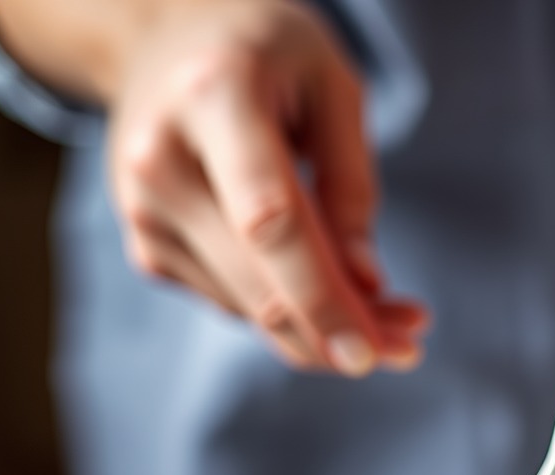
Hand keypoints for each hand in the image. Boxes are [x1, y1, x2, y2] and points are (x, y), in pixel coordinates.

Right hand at [107, 0, 426, 374]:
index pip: (271, 224)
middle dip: (342, 332)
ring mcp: (145, 212)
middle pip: (262, 286)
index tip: (371, 354)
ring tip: (390, 317)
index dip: (324, 299)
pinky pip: (237, 305)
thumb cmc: (269, 56)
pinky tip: (331, 295)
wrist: (169, 41)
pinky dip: (291, 316)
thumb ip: (352, 186)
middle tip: (409, 348)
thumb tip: (366, 285)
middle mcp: (161, 160)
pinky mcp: (148, 249)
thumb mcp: (334, 89)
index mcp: (212, 97)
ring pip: (252, 311)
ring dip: (324, 331)